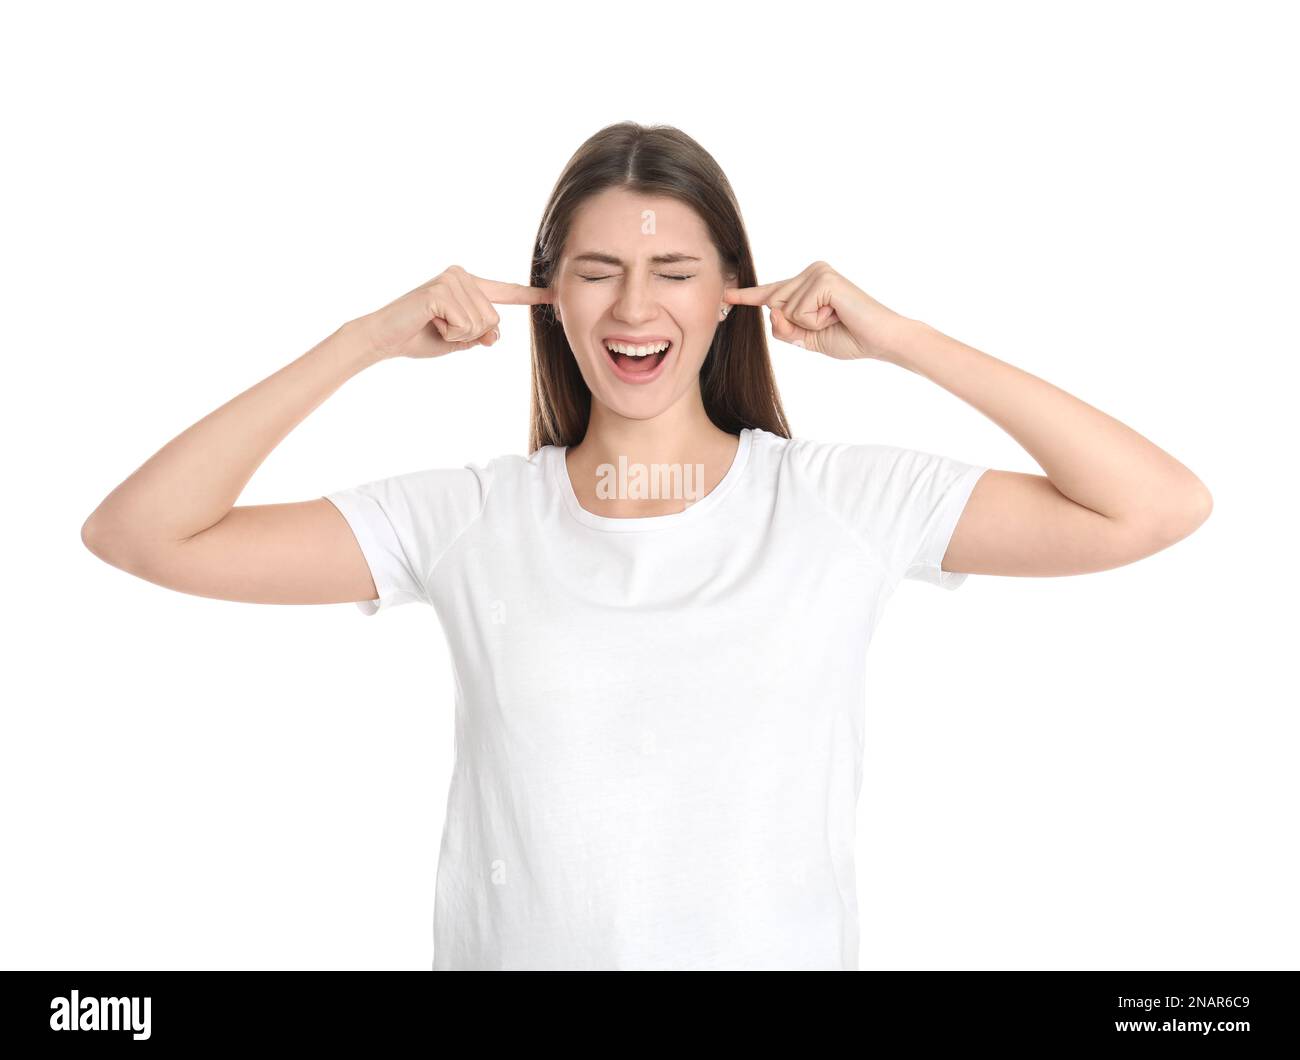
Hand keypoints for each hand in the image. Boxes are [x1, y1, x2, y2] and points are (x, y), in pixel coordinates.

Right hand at [353, 265, 552, 359]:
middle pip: (494, 320)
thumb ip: (480, 335)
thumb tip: (496, 336)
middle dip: (470, 335)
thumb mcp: (457, 340)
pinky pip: (465, 325)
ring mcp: (452, 279)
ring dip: (457, 335)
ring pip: (481, 324)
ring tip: (433, 324)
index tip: (555, 294)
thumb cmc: (418, 337)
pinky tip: (429, 322)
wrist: (384, 338)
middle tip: (441, 328)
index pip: (505, 292)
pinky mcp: (441, 289)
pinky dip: (448, 333)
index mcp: (468, 285)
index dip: (530, 295)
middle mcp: (462, 275)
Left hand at [724, 261, 912, 362]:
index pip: (772, 292)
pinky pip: (799, 311)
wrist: (881, 341)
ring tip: (835, 319)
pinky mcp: (824, 279)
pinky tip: (837, 315)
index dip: (747, 296)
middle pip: (774, 305)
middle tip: (828, 324)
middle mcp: (811, 271)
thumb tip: (772, 311)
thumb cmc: (849, 338)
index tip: (725, 294)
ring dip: (808, 326)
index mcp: (808, 283)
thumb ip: (785, 327)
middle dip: (793, 327)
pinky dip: (815, 323)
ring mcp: (818, 272)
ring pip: (785, 310)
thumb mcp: (807, 337)